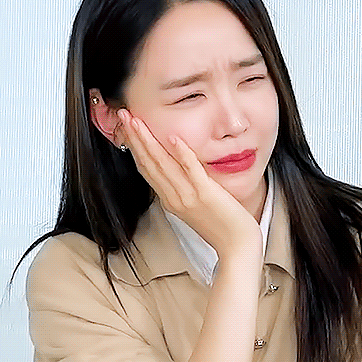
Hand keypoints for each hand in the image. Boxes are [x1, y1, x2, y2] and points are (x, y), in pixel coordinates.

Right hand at [117, 109, 262, 258]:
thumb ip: (184, 189)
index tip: (127, 127)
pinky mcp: (206, 194)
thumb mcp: (195, 207)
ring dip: (149, 140)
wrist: (237, 246)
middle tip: (124, 115)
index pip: (146, 168)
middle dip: (135, 137)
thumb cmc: (221, 227)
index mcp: (170, 199)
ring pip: (163, 163)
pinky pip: (192, 170)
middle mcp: (174, 197)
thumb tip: (179, 170)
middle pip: (149, 162)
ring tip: (137, 121)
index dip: (134, 146)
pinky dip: (182, 153)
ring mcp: (189, 196)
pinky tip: (173, 137)